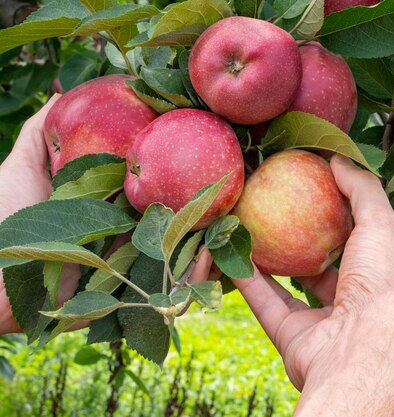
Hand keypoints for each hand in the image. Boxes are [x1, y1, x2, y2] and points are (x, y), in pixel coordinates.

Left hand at [0, 97, 212, 333]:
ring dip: (211, 247)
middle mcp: (125, 237)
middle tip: (232, 196)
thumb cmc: (4, 218)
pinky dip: (195, 281)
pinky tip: (207, 259)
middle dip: (209, 214)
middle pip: (177, 225)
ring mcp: (131, 269)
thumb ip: (40, 133)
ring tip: (230, 229)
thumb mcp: (20, 167)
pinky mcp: (130, 300)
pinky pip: (170, 294)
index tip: (206, 159)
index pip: (156, 191)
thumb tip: (62, 91)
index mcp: (109, 208)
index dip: (182, 178)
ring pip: (183, 259)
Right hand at [233, 155, 393, 415]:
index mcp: (378, 271)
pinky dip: (246, 278)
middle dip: (299, 235)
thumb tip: (338, 159)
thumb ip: (362, 189)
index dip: (336, 210)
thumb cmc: (381, 281)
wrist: (361, 349)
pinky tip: (228, 250)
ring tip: (245, 223)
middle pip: (320, 260)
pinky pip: (264, 301)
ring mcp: (321, 319)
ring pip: (288, 282)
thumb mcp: (382, 223)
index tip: (309, 184)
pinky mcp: (292, 336)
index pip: (357, 236)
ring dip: (266, 256)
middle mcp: (352, 296)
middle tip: (273, 204)